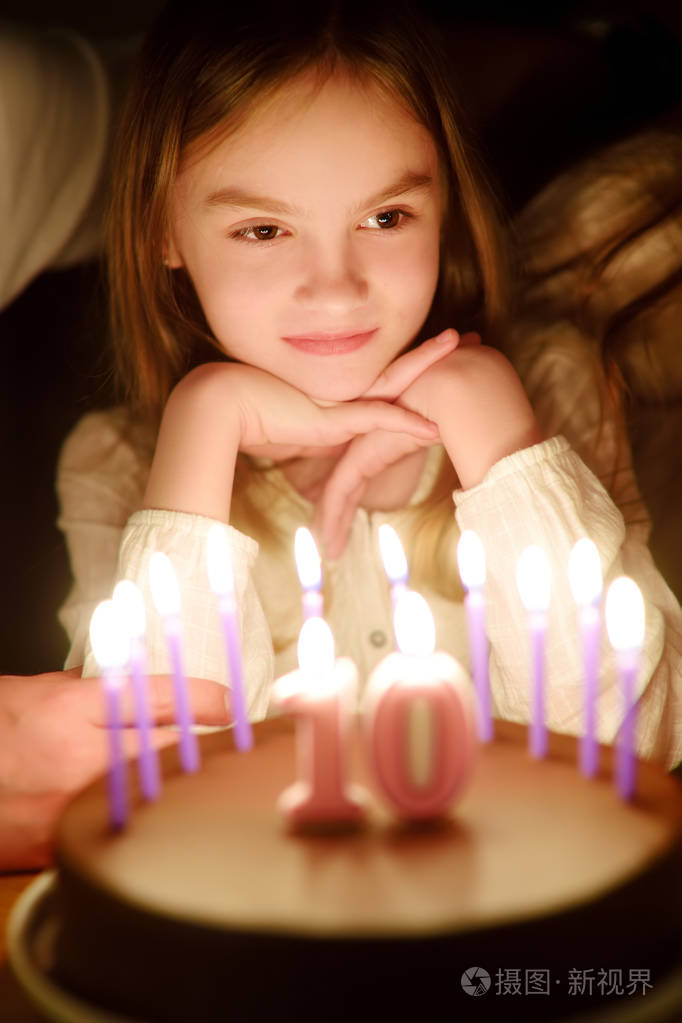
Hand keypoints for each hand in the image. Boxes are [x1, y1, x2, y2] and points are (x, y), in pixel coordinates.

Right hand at [0, 669, 228, 871]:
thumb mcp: (34, 690)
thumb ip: (86, 687)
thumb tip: (136, 679)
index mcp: (71, 708)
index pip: (158, 697)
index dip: (205, 700)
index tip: (228, 704)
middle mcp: (76, 755)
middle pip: (169, 751)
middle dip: (204, 749)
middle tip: (227, 748)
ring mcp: (69, 805)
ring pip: (152, 797)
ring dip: (179, 789)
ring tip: (199, 783)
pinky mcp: (58, 846)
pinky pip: (117, 834)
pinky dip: (142, 825)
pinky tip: (156, 820)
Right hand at [144, 358, 443, 519]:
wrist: (219, 407)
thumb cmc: (248, 416)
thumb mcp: (294, 426)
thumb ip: (317, 431)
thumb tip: (331, 443)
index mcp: (336, 389)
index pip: (383, 373)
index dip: (413, 360)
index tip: (441, 346)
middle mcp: (340, 388)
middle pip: (396, 366)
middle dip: (430, 351)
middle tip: (464, 336)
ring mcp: (337, 399)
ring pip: (393, 381)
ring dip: (428, 367)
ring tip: (461, 345)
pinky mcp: (330, 419)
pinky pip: (376, 421)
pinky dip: (405, 427)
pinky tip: (433, 430)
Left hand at [314, 331, 480, 555]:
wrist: (460, 383)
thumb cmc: (470, 405)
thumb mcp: (461, 435)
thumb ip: (465, 455)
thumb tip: (483, 479)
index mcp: (387, 438)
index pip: (361, 473)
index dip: (353, 499)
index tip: (346, 523)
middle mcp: (369, 440)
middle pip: (345, 484)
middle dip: (335, 515)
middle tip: (329, 546)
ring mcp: (362, 446)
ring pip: (338, 492)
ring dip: (332, 524)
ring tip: (330, 553)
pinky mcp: (362, 454)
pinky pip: (341, 491)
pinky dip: (334, 518)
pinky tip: (330, 543)